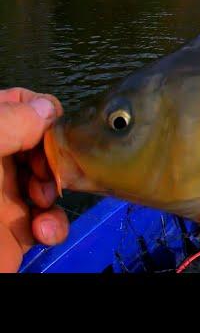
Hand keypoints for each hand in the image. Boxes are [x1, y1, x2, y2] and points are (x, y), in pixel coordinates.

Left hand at [0, 88, 68, 272]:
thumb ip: (8, 123)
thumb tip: (48, 110)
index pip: (18, 104)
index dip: (40, 111)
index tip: (49, 131)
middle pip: (42, 142)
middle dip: (56, 155)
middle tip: (50, 170)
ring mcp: (5, 196)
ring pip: (51, 180)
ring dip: (58, 190)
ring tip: (43, 202)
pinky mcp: (17, 230)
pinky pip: (49, 219)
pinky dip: (54, 225)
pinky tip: (43, 231)